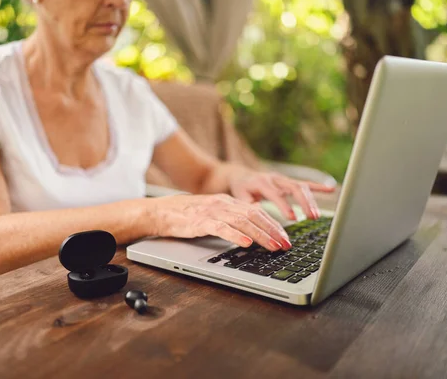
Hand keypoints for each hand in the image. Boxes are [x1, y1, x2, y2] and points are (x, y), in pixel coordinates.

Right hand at [150, 194, 291, 250]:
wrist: (160, 211)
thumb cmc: (186, 215)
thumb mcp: (213, 213)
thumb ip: (231, 218)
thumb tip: (252, 231)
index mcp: (227, 202)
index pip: (257, 212)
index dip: (273, 224)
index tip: (285, 236)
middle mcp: (223, 204)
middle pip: (254, 216)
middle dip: (273, 230)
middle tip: (286, 244)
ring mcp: (212, 212)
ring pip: (243, 222)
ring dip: (261, 235)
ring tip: (273, 246)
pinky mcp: (200, 222)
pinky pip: (222, 228)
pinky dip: (236, 236)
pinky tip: (247, 244)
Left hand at [228, 169, 334, 220]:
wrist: (241, 176)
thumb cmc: (241, 189)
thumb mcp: (239, 197)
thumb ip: (248, 204)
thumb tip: (256, 211)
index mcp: (262, 182)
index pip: (276, 194)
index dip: (285, 205)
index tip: (293, 218)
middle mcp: (275, 178)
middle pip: (293, 188)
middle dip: (303, 203)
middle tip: (310, 217)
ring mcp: (283, 179)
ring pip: (301, 186)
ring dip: (310, 200)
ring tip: (315, 216)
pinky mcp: (289, 181)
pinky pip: (305, 184)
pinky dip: (318, 187)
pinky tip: (331, 189)